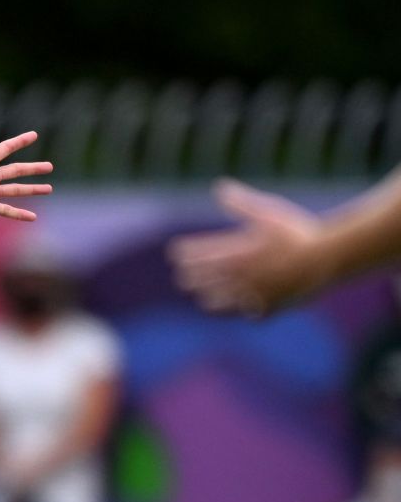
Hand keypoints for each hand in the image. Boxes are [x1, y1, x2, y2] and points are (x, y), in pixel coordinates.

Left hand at [0, 115, 52, 221]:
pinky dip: (19, 214)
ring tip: (49, 188)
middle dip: (33, 168)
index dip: (20, 141)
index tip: (34, 135)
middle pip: (17, 170)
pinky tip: (33, 217)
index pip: (7, 148)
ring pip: (16, 190)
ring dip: (32, 189)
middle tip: (50, 166)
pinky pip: (7, 210)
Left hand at [169, 179, 328, 315]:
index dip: (185, 253)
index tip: (174, 252)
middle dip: (193, 278)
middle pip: (207, 280)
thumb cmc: (297, 231)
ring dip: (211, 300)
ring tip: (202, 299)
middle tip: (182, 278)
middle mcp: (239, 277)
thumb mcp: (267, 212)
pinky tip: (244, 311)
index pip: (201, 254)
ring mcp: (254, 294)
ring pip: (224, 302)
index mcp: (236, 254)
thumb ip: (240, 203)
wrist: (327, 257)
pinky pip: (254, 314)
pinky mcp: (272, 306)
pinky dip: (247, 312)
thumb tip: (219, 187)